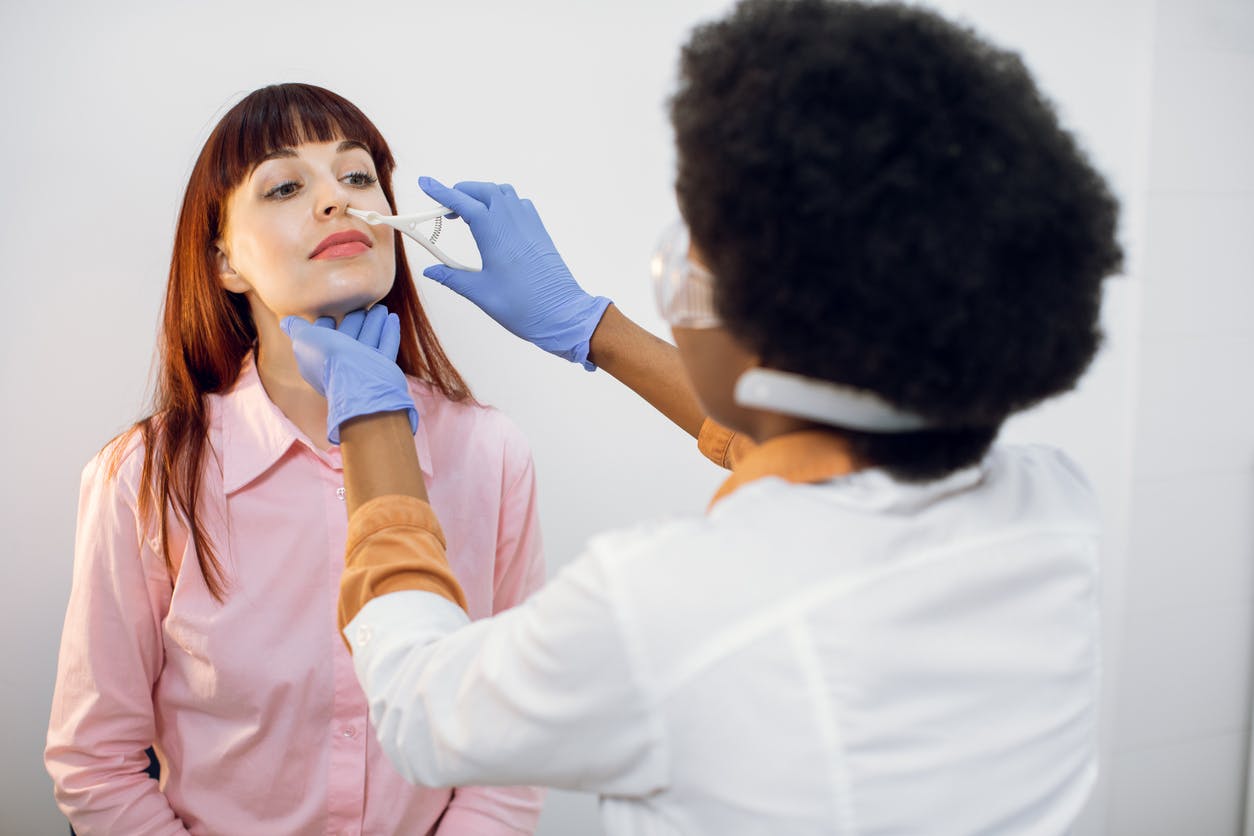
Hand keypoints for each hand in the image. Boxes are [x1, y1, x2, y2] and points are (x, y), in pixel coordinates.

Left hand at [280, 305, 417, 443]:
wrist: (359, 381)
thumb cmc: (329, 359)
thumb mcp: (305, 339)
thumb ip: (297, 329)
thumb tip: (286, 322)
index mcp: (319, 358)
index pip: (323, 336)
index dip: (326, 323)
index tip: (332, 308)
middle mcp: (340, 363)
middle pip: (348, 336)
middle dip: (355, 320)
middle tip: (363, 304)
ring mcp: (362, 367)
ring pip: (368, 338)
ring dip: (374, 322)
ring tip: (381, 307)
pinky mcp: (382, 368)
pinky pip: (386, 346)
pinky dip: (389, 332)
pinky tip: (393, 318)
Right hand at [418, 176, 611, 369]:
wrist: (562, 314)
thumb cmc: (522, 305)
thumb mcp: (480, 292)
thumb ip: (452, 277)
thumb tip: (431, 270)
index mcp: (495, 232)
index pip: (463, 202)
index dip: (441, 192)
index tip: (425, 183)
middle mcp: (513, 220)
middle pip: (483, 191)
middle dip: (461, 192)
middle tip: (444, 207)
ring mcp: (529, 223)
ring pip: (503, 193)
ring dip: (483, 195)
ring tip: (468, 213)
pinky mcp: (540, 231)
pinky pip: (519, 204)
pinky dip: (503, 203)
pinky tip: (496, 222)